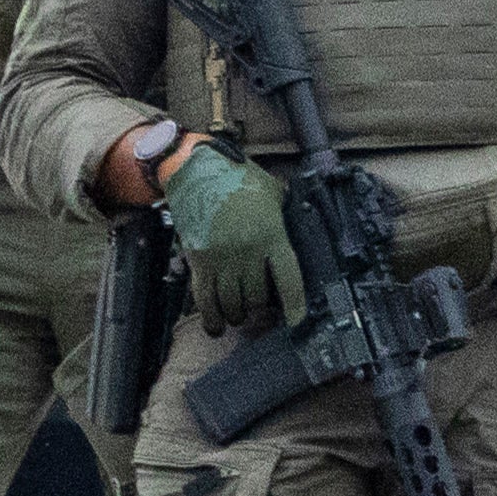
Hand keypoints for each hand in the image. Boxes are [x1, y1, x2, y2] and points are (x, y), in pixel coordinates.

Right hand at [153, 130, 303, 326]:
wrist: (195, 168)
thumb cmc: (236, 178)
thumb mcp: (272, 192)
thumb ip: (284, 214)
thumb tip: (301, 224)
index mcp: (271, 234)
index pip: (288, 278)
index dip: (294, 305)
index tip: (295, 322)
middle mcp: (247, 251)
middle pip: (258, 298)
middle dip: (260, 312)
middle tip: (262, 315)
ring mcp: (221, 258)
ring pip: (233, 303)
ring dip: (237, 315)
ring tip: (240, 314)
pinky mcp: (198, 261)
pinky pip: (205, 299)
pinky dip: (211, 318)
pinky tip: (216, 327)